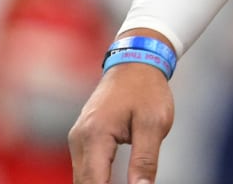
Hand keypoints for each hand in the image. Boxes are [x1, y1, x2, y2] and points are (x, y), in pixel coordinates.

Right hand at [69, 63, 174, 183]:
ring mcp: (77, 138)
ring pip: (82, 178)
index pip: (95, 183)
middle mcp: (79, 139)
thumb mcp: (154, 124)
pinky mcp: (82, 138)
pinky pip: (85, 168)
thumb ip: (145, 160)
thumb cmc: (147, 89)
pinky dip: (96, 180)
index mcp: (95, 135)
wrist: (136, 61)